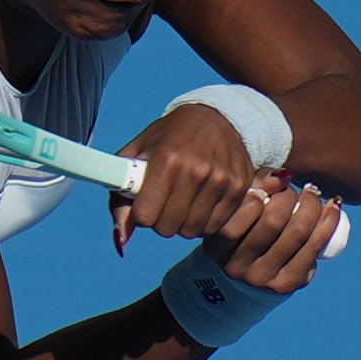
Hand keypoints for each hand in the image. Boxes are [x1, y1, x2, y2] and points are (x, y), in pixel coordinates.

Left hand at [114, 103, 341, 295]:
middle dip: (161, 220)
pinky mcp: (239, 189)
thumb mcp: (137, 156)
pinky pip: (215, 227)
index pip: (145, 217)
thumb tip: (121, 241)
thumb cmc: (168, 138)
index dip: (142, 213)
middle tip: (165, 202)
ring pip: (191, 231)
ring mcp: (221, 181)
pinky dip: (205, 221)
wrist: (216, 118)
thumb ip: (121, 199)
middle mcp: (196, 170)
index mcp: (166, 158)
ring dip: (184, 223)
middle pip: (167, 228)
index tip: (147, 202)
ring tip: (184, 202)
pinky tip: (202, 203)